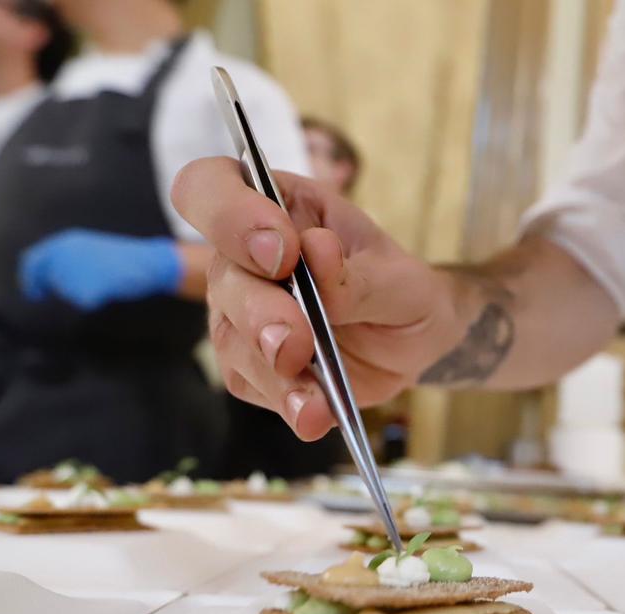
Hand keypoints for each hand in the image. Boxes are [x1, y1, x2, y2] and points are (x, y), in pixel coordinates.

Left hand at [19, 229, 182, 310]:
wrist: (148, 261)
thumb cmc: (123, 257)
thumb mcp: (89, 248)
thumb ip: (66, 258)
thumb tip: (45, 277)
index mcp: (64, 242)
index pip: (33, 261)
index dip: (30, 279)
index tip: (34, 294)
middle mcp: (63, 255)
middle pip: (53, 281)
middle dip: (64, 288)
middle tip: (82, 290)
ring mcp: (73, 271)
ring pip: (68, 292)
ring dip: (83, 291)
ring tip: (106, 280)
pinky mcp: (85, 288)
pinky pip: (84, 302)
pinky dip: (95, 300)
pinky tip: (109, 289)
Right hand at [170, 158, 467, 440]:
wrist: (414, 339)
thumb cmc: (400, 288)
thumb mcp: (398, 277)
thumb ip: (355, 273)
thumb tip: (315, 250)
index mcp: (276, 206)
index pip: (209, 187)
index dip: (228, 215)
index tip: (280, 252)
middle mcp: (245, 257)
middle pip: (222, 276)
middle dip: (261, 313)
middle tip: (299, 342)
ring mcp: (241, 313)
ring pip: (232, 338)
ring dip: (274, 370)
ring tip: (315, 400)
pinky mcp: (252, 364)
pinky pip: (254, 384)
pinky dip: (287, 402)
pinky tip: (314, 415)